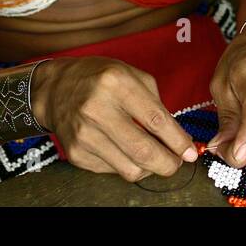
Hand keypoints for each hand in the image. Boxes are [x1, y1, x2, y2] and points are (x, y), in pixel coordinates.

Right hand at [30, 57, 198, 181]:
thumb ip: (155, 102)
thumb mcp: (130, 74)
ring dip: (149, 168)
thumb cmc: (98, 79)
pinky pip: (113, 170)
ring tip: (153, 157)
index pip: (156, 120)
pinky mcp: (77, 153)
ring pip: (130, 169)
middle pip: (144, 151)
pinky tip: (125, 150)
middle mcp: (98, 109)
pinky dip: (126, 164)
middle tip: (177, 162)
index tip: (190, 152)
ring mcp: (85, 135)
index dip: (178, 141)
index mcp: (116, 83)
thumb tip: (177, 138)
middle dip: (168, 164)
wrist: (54, 89)